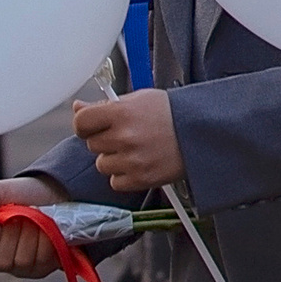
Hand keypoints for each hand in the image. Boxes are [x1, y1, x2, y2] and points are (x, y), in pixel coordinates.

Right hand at [0, 177, 65, 276]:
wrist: (52, 192)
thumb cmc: (19, 195)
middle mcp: (1, 260)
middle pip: (1, 262)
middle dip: (12, 233)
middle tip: (18, 216)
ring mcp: (23, 267)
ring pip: (23, 261)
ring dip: (30, 233)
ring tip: (33, 218)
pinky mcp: (44, 266)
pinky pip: (43, 258)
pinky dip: (46, 237)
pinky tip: (46, 226)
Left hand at [71, 87, 185, 192]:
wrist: (202, 132)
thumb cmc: (172, 113)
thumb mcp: (138, 99)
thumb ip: (105, 105)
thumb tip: (78, 108)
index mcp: (121, 112)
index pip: (81, 122)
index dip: (85, 125)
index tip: (92, 126)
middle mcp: (124, 137)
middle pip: (92, 145)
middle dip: (105, 141)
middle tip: (127, 135)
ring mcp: (132, 160)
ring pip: (102, 165)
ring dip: (114, 159)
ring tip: (136, 149)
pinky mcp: (141, 178)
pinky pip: (115, 182)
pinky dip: (125, 175)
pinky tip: (140, 163)